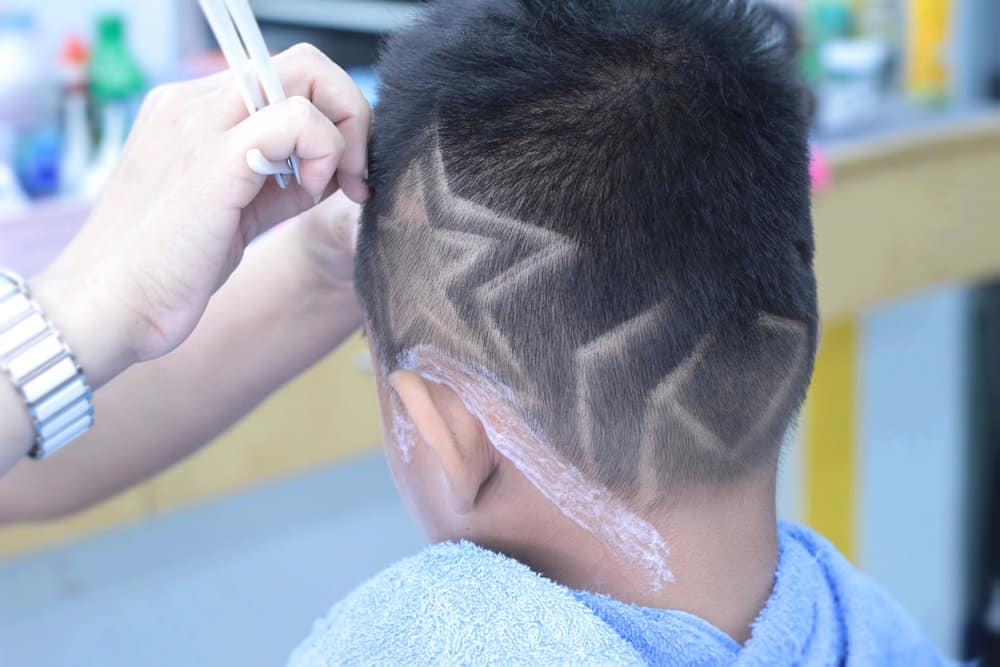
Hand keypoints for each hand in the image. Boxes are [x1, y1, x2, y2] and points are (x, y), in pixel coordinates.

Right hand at [33, 44, 370, 387]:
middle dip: (350, 114)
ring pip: (306, 77)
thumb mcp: (233, 215)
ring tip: (333, 188)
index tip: (345, 174)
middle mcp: (193, 103)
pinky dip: (326, 151)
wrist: (109, 307)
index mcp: (192, 111)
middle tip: (356, 175)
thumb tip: (326, 171)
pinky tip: (314, 193)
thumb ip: (276, 184)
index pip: (284, 76)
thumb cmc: (167, 270)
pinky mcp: (214, 160)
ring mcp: (200, 124)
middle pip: (303, 65)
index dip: (331, 115)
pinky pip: (297, 120)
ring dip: (345, 133)